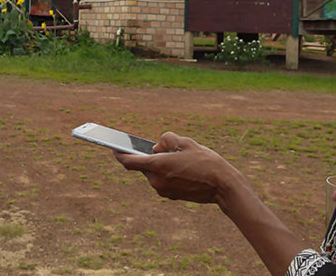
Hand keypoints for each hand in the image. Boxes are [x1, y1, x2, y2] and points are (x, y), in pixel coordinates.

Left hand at [114, 132, 234, 203]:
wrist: (223, 186)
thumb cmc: (206, 161)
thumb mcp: (186, 142)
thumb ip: (167, 140)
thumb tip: (155, 147)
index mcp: (157, 166)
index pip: (128, 161)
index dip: (118, 154)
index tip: (112, 147)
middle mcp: (156, 180)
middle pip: (142, 166)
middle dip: (147, 156)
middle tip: (160, 147)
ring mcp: (163, 190)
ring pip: (152, 173)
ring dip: (158, 165)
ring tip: (176, 157)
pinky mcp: (171, 196)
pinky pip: (161, 181)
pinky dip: (164, 173)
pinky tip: (180, 168)